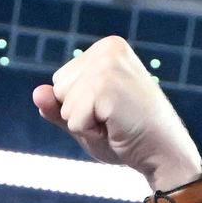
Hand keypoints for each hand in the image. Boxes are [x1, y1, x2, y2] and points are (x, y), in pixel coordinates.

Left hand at [35, 35, 200, 192]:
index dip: (79, 106)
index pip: (61, 80)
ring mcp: (108, 65)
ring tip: (117, 123)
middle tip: (115, 119)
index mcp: (107, 48)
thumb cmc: (129, 137)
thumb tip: (36, 93)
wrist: (165, 154)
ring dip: (85, 124)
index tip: (111, 111)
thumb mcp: (87, 120)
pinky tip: (117, 128)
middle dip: (79, 113)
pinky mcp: (106, 86)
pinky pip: (73, 119)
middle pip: (59, 88)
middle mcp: (108, 49)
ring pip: (63, 104)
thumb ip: (59, 107)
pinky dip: (89, 133)